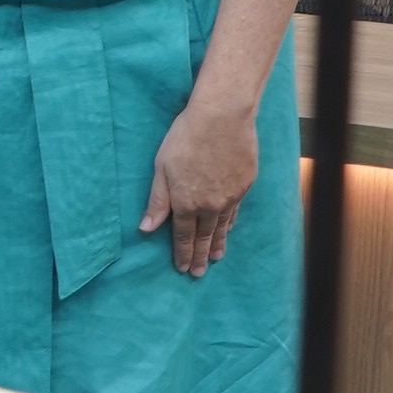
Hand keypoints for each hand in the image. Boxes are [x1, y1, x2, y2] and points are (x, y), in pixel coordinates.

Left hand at [143, 92, 261, 277]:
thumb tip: (147, 229)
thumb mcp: (161, 169)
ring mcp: (231, 196)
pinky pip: (236, 211)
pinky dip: (230, 224)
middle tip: (198, 274)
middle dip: (200, 256)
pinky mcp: (245, 185)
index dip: (182, 253)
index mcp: (187, 202)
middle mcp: (211, 205)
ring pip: (223, 226)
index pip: (184, 235)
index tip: (182, 268)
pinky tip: (228, 230)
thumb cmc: (184, 139)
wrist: (222, 119)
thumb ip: (157, 201)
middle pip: (205, 236)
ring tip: (216, 258)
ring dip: (218, 244)